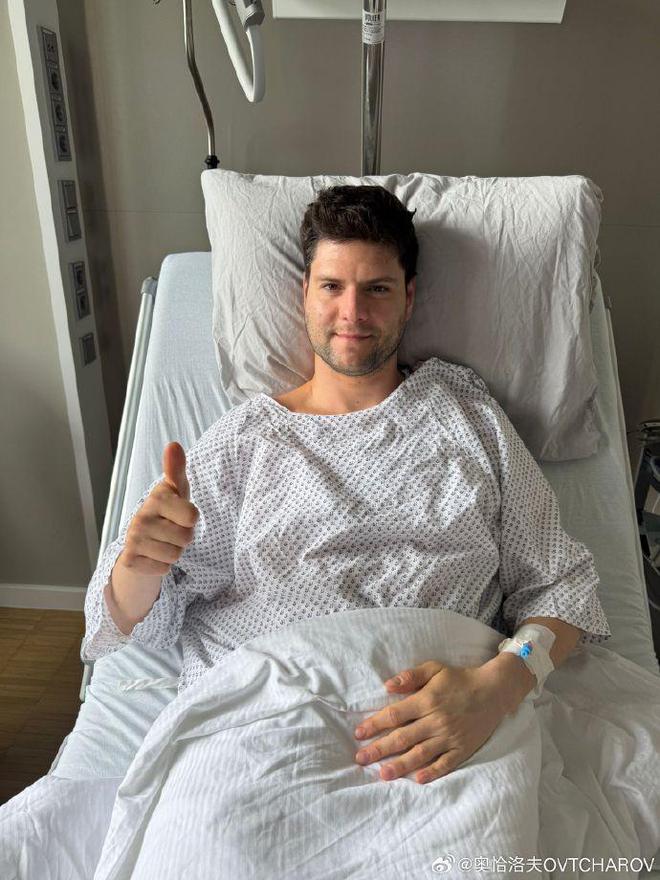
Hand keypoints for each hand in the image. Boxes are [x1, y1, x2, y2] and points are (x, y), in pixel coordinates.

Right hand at [118, 441, 199, 576]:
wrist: (141, 541)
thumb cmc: (166, 511)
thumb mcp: (175, 490)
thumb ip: (176, 468)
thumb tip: (174, 444)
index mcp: (156, 499)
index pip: (192, 516)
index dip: (191, 519)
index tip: (179, 514)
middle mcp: (140, 518)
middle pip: (186, 539)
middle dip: (183, 538)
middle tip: (171, 530)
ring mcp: (133, 540)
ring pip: (175, 556)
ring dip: (174, 553)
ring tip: (163, 542)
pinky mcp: (130, 560)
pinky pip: (163, 570)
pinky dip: (162, 566)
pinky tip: (153, 555)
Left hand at [353, 660, 508, 784]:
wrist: (494, 691)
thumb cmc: (460, 679)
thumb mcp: (435, 668)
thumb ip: (411, 676)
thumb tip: (387, 686)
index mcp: (427, 700)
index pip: (395, 715)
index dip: (374, 724)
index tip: (359, 733)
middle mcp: (436, 721)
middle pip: (402, 738)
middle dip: (379, 749)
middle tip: (360, 758)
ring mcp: (450, 737)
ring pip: (420, 754)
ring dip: (399, 765)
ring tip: (382, 774)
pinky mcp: (463, 749)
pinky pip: (445, 764)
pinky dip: (431, 772)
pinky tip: (417, 779)